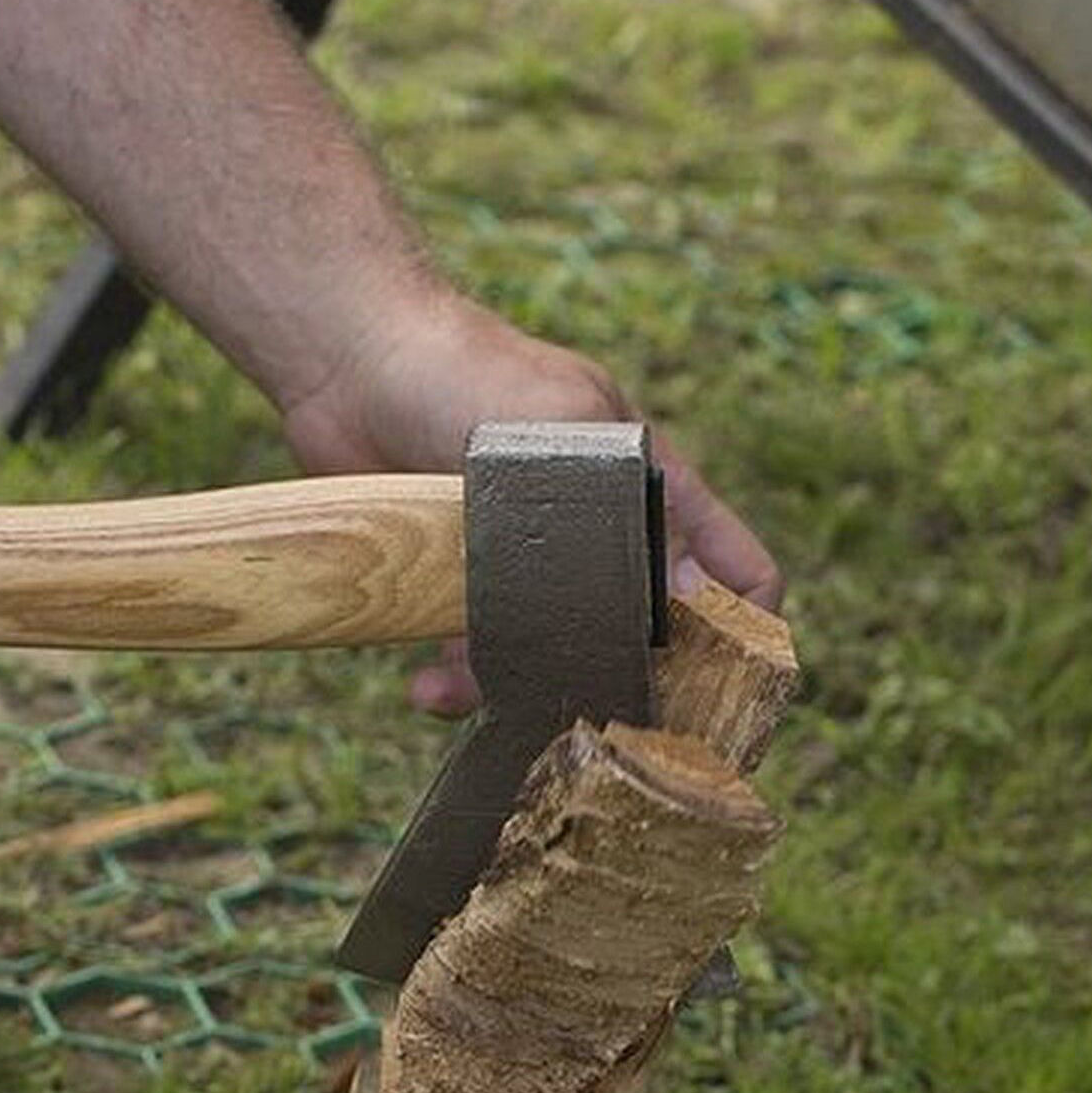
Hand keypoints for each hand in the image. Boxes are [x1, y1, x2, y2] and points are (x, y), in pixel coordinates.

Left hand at [281, 292, 780, 715]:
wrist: (348, 362)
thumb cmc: (464, 370)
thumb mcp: (563, 428)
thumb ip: (621, 508)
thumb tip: (688, 597)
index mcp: (652, 490)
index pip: (736, 573)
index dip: (743, 634)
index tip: (722, 696)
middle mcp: (601, 536)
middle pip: (642, 640)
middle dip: (617, 688)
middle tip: (589, 730)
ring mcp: (531, 566)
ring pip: (553, 661)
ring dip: (520, 692)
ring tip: (464, 695)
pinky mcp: (462, 586)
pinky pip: (478, 657)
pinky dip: (459, 682)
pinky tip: (426, 687)